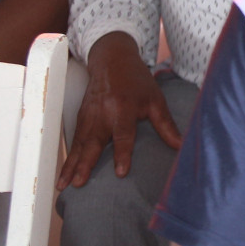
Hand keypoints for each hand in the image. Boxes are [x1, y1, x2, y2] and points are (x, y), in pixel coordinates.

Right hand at [61, 32, 181, 186]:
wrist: (112, 60)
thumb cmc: (137, 81)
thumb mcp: (156, 99)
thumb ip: (166, 124)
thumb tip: (181, 145)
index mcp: (124, 108)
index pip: (123, 134)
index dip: (123, 153)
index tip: (121, 173)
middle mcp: (103, 113)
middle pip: (94, 141)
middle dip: (85, 164)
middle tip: (79, 184)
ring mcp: (88, 116)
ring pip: (80, 144)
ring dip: (71, 165)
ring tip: (63, 185)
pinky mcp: (80, 118)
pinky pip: (74, 141)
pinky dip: (68, 157)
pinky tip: (65, 173)